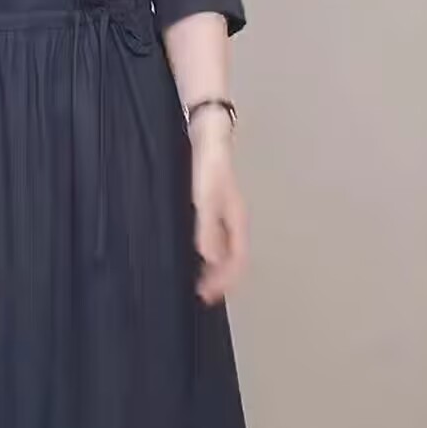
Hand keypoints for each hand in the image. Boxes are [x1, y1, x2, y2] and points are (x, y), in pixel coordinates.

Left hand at [189, 112, 248, 303]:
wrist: (205, 131)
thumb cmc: (208, 163)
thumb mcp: (205, 197)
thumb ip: (207, 227)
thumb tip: (209, 259)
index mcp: (236, 220)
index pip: (237, 259)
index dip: (225, 281)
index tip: (207, 296)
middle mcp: (232, 219)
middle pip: (232, 258)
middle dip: (220, 279)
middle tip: (200, 295)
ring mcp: (222, 212)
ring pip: (222, 249)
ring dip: (212, 268)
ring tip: (195, 281)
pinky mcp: (209, 205)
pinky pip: (211, 237)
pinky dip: (203, 251)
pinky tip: (189, 252)